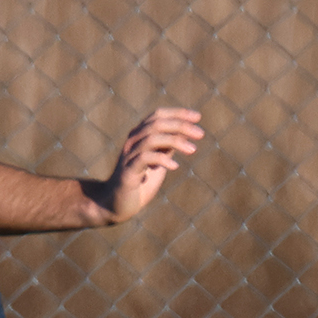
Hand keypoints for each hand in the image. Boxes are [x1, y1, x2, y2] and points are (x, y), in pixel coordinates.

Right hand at [92, 108, 202, 223]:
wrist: (117, 204)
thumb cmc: (140, 181)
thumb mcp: (159, 160)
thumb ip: (168, 146)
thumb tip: (186, 132)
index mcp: (139, 137)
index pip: (157, 116)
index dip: (177, 113)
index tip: (197, 117)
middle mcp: (132, 142)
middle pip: (156, 124)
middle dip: (180, 126)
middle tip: (200, 134)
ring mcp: (128, 156)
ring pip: (150, 138)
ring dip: (174, 141)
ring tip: (193, 149)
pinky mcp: (127, 172)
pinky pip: (144, 158)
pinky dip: (162, 159)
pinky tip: (175, 166)